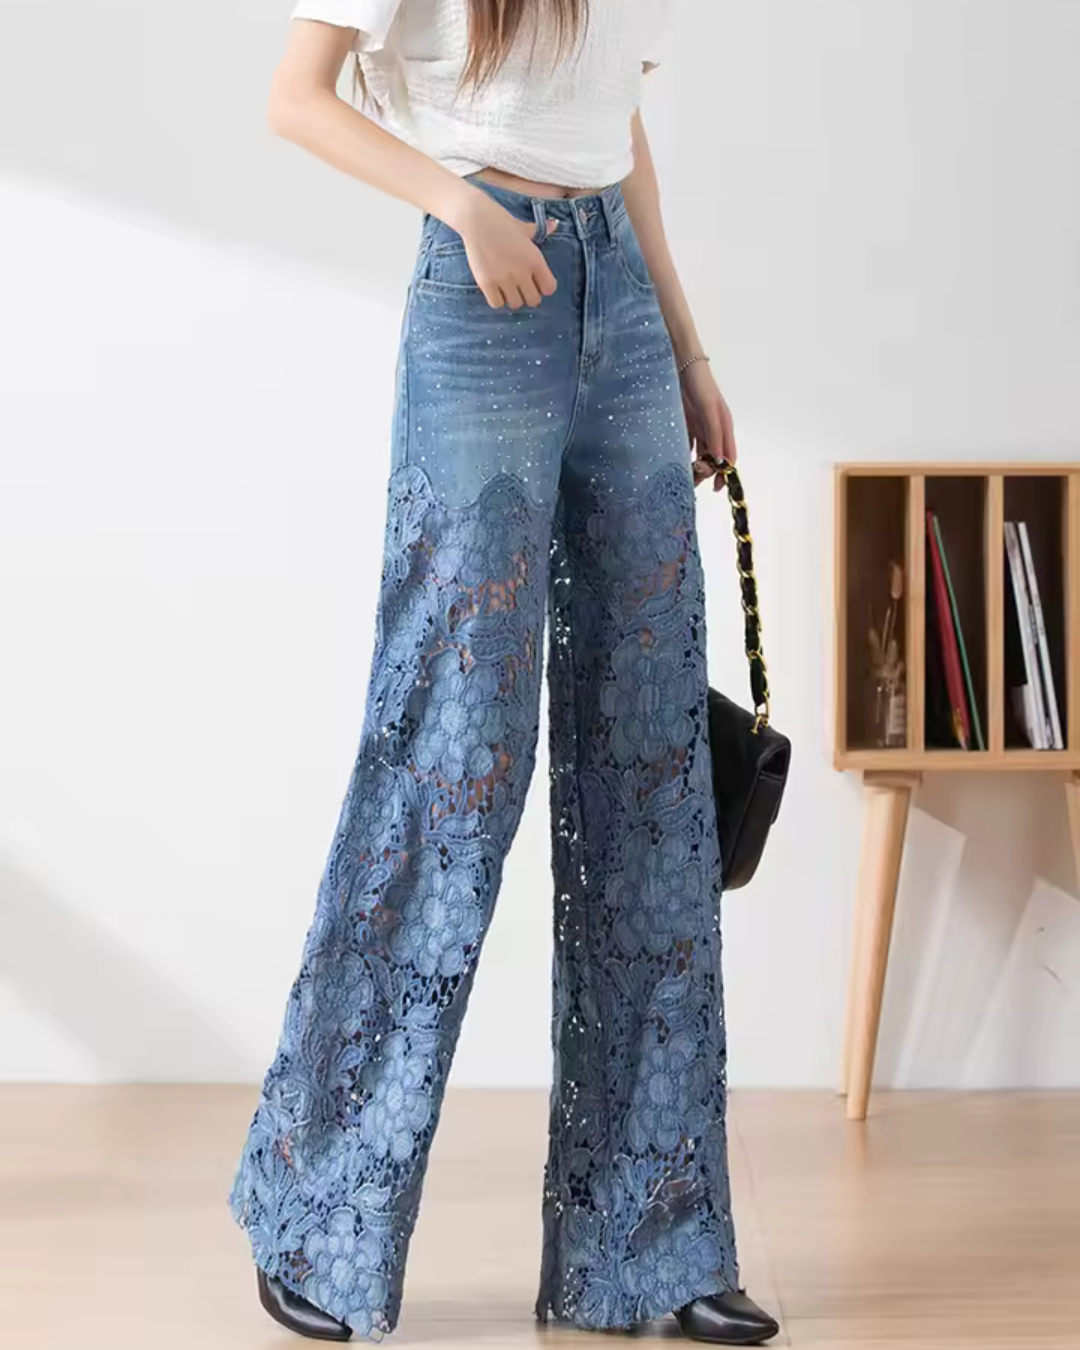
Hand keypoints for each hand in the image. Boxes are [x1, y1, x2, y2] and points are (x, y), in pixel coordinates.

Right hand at [455, 189, 559, 309]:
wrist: (476, 220)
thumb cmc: (502, 221)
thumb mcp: (525, 227)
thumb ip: (541, 231)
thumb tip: (555, 224)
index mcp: (535, 259)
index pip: (549, 288)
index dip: (544, 286)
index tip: (537, 282)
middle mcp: (522, 272)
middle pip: (534, 300)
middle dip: (529, 294)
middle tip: (522, 287)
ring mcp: (504, 279)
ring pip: (516, 304)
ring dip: (513, 298)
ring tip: (508, 288)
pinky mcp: (486, 283)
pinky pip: (497, 304)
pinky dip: (497, 299)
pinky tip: (496, 290)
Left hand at [680, 359, 736, 492]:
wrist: (681, 362)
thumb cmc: (699, 383)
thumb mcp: (709, 409)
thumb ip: (714, 434)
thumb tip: (720, 460)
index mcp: (724, 426)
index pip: (729, 456)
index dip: (725, 473)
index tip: (717, 488)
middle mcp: (714, 429)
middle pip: (714, 457)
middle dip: (707, 471)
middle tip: (693, 479)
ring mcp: (700, 427)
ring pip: (701, 453)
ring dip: (695, 466)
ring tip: (685, 476)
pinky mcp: (686, 423)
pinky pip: (687, 444)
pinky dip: (684, 455)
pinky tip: (678, 464)